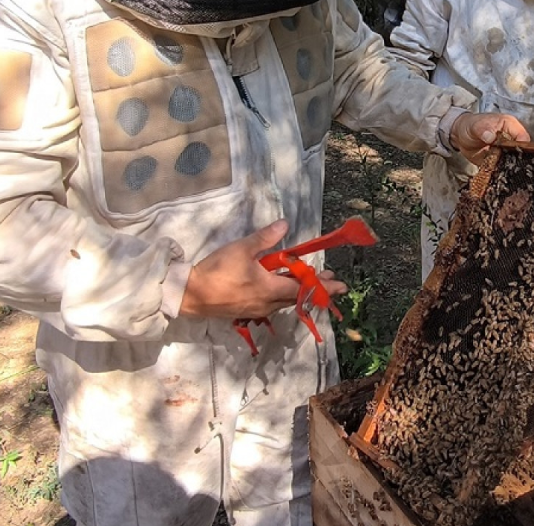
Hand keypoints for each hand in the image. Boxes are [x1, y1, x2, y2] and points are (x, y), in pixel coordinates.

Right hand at [178, 220, 348, 318]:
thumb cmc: (218, 271)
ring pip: (285, 301)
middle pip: (298, 297)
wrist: (191, 295)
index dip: (324, 285)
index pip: (305, 288)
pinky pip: (272, 303)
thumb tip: (285, 224)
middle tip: (331, 282)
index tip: (341, 286)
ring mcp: (257, 309)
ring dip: (298, 291)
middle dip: (316, 289)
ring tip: (306, 282)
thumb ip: (265, 238)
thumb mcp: (242, 249)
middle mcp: (268, 303)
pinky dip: (282, 294)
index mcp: (271, 289)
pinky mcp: (246, 310)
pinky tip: (278, 287)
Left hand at [449, 112, 530, 163]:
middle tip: (501, 161)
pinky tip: (492, 171)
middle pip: (522, 152)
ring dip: (506, 167)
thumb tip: (490, 136)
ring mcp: (506, 152)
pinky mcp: (500, 162)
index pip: (523, 137)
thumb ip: (483, 129)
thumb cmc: (471, 125)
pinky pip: (503, 169)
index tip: (511, 152)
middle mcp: (511, 139)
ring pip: (514, 162)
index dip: (520, 146)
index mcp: (510, 126)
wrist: (460, 136)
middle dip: (514, 159)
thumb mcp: (475, 125)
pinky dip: (498, 172)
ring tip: (494, 165)